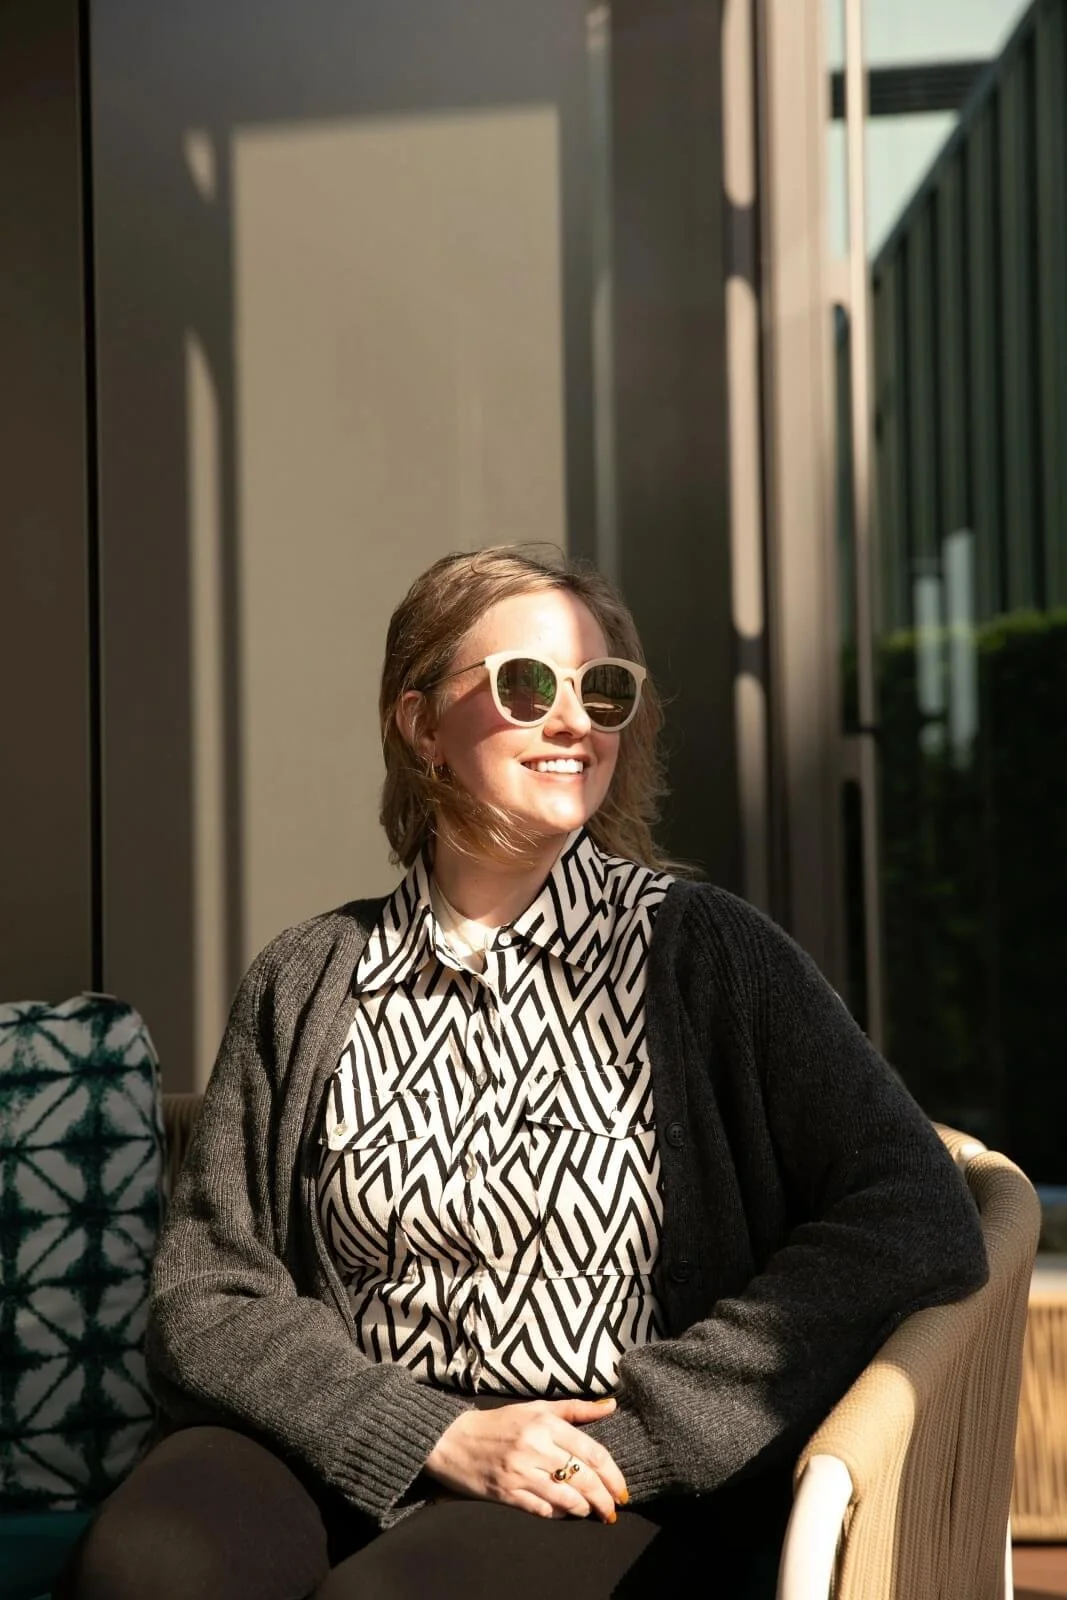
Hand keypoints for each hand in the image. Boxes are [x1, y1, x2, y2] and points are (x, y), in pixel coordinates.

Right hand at [424, 1397, 627, 1520]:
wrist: (453, 1440)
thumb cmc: (500, 1422)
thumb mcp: (537, 1408)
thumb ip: (576, 1409)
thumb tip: (610, 1406)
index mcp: (546, 1424)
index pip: (592, 1453)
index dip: (613, 1475)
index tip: (622, 1490)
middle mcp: (535, 1447)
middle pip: (584, 1479)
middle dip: (605, 1499)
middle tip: (614, 1510)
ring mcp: (520, 1472)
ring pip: (567, 1499)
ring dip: (585, 1509)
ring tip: (592, 1511)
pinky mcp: (506, 1494)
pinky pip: (543, 1510)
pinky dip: (559, 1514)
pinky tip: (565, 1513)